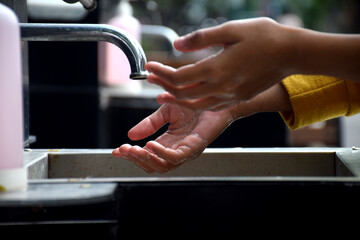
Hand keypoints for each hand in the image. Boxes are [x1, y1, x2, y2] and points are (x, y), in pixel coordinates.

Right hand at [112, 102, 233, 172]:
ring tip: (133, 150)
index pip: (147, 155)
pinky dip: (161, 154)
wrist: (215, 95)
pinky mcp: (195, 147)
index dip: (131, 155)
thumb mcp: (166, 112)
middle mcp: (177, 150)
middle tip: (123, 150)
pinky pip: (176, 157)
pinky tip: (150, 145)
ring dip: (145, 159)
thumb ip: (150, 124)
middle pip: (153, 165)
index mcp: (169, 143)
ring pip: (163, 166)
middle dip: (135, 159)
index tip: (116, 151)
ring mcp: (186, 151)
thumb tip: (130, 134)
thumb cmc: (195, 104)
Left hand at [146, 17, 292, 111]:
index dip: (160, 73)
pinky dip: (194, 103)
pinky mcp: (238, 98)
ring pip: (195, 105)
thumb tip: (177, 45)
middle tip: (151, 77)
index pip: (179, 78)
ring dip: (176, 99)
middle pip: (183, 93)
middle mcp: (222, 87)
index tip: (149, 66)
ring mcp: (231, 96)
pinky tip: (188, 97)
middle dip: (163, 85)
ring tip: (162, 92)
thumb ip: (201, 38)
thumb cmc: (264, 36)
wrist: (291, 53)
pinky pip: (210, 106)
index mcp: (217, 69)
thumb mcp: (231, 30)